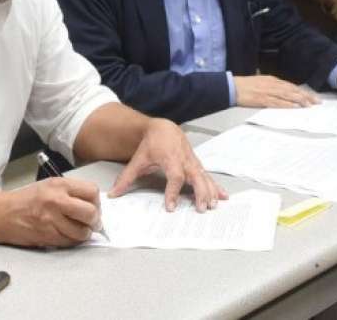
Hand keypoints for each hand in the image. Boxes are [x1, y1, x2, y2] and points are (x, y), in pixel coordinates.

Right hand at [0, 177, 100, 246]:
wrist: (2, 213)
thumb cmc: (26, 200)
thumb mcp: (49, 185)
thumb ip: (71, 192)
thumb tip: (93, 203)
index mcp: (59, 185)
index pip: (91, 191)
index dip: (97, 202)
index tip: (95, 206)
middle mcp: (56, 201)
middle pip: (90, 213)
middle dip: (95, 220)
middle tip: (93, 223)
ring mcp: (51, 220)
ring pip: (81, 232)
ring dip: (84, 234)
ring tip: (80, 230)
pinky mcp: (47, 236)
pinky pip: (69, 242)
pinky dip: (73, 241)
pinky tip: (68, 235)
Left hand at [110, 118, 226, 211]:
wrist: (164, 128)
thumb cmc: (152, 144)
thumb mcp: (138, 160)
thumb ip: (126, 178)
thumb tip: (113, 193)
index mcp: (170, 159)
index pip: (174, 177)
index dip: (173, 192)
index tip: (171, 206)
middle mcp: (184, 160)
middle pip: (195, 177)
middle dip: (200, 193)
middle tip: (201, 209)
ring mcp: (193, 162)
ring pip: (205, 177)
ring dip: (211, 191)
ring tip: (213, 205)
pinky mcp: (197, 164)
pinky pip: (208, 176)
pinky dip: (217, 186)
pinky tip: (223, 196)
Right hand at [234, 75, 319, 107]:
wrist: (232, 87)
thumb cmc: (245, 86)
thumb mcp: (261, 82)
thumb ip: (271, 86)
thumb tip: (280, 92)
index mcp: (272, 80)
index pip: (291, 86)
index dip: (303, 91)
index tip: (312, 97)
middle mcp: (272, 84)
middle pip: (293, 90)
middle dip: (306, 96)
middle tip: (316, 102)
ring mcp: (268, 91)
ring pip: (288, 95)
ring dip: (300, 100)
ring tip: (309, 105)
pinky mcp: (263, 99)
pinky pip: (277, 102)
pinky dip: (287, 104)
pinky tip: (294, 107)